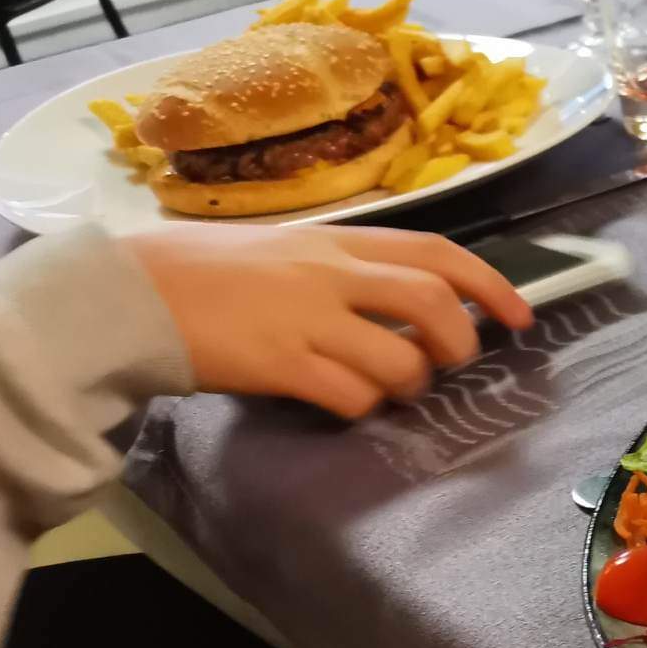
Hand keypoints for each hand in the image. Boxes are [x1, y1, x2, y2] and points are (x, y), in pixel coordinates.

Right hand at [124, 225, 533, 418]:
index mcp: (336, 240)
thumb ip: (342, 269)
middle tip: (453, 366)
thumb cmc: (201, 271)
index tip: (520, 315)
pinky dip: (361, 408)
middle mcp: (330, 272)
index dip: (489, 284)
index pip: (436, 252)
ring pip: (398, 360)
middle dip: (459, 344)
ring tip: (390, 391)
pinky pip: (350, 396)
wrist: (126, 292)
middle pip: (432, 303)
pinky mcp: (279, 363)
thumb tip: (404, 304)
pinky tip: (343, 404)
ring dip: (409, 386)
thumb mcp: (283, 249)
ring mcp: (306, 318)